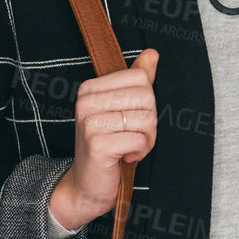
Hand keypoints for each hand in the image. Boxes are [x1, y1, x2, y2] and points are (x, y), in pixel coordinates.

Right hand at [48, 50, 158, 230]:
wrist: (86, 184)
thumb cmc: (108, 145)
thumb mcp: (122, 109)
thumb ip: (137, 81)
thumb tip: (152, 53)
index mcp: (91, 88)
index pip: (142, 79)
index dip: (147, 103)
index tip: (131, 119)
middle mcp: (86, 102)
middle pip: (147, 98)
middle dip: (149, 123)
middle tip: (131, 136)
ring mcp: (90, 123)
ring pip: (146, 120)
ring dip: (145, 139)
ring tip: (127, 147)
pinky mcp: (98, 144)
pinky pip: (139, 140)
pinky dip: (139, 151)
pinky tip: (124, 157)